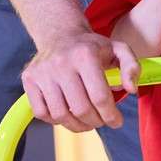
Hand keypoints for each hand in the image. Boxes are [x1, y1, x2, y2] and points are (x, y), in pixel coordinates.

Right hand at [22, 30, 138, 130]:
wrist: (60, 34)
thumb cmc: (92, 47)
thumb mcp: (119, 49)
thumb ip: (132, 67)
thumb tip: (131, 89)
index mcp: (85, 55)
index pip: (99, 96)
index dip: (110, 115)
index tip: (117, 122)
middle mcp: (61, 63)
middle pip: (80, 108)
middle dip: (96, 121)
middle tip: (102, 121)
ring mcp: (42, 72)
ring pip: (60, 114)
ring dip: (77, 126)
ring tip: (87, 122)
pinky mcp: (29, 79)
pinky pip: (42, 113)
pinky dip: (57, 121)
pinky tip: (69, 115)